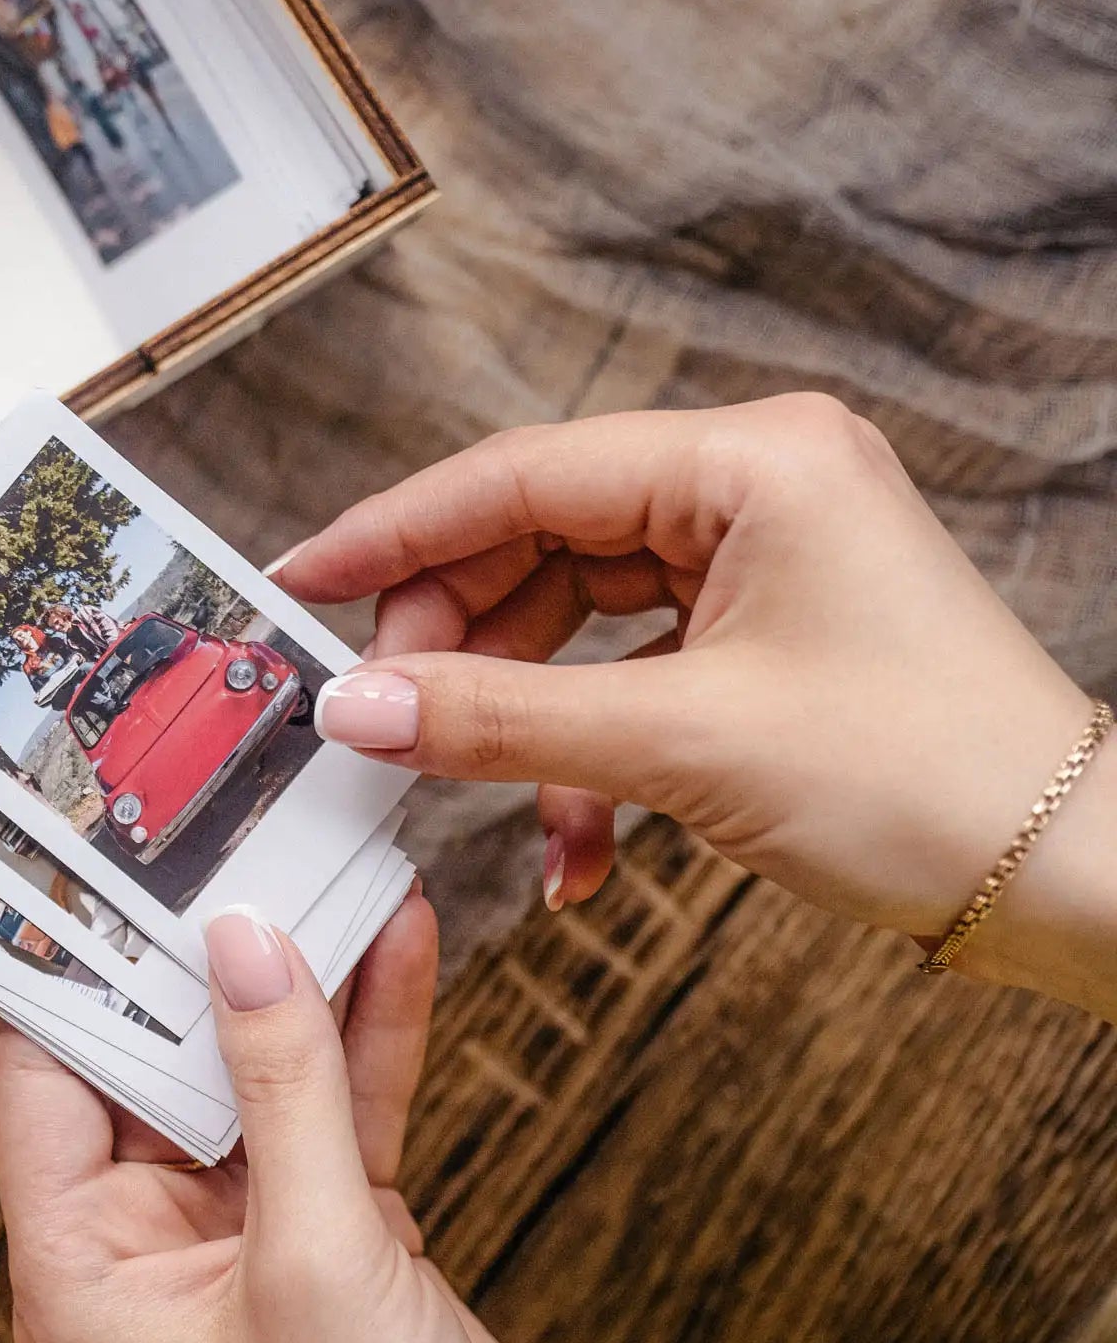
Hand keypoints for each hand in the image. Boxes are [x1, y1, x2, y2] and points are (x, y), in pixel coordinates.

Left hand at [0, 889, 534, 1342]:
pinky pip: (338, 1101)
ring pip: (261, 1067)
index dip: (78, 970)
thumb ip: (284, 1090)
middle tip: (241, 850)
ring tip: (333, 872)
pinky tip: (399, 943)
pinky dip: (372, 1028)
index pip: (47, 1075)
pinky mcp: (328, 1227)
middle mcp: (149, 1244)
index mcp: (86, 1270)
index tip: (106, 870)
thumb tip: (245, 949)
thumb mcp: (313, 1260)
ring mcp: (241, 1231)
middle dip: (214, 954)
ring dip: (308, 976)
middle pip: (162, 1054)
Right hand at [273, 394, 1115, 1018]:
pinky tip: (577, 837)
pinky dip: (586, 740)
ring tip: (470, 786)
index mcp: (749, 459)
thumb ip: (498, 717)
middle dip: (458, 636)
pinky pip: (629, 659)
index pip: (522, 475)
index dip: (399, 530)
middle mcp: (753, 480)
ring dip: (520, 709)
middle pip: (540, 537)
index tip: (302, 573)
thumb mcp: (685, 746)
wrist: (1081, 883)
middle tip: (381, 711)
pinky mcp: (764, 618)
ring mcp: (760, 548)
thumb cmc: (933, 784)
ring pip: (575, 607)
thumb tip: (357, 704)